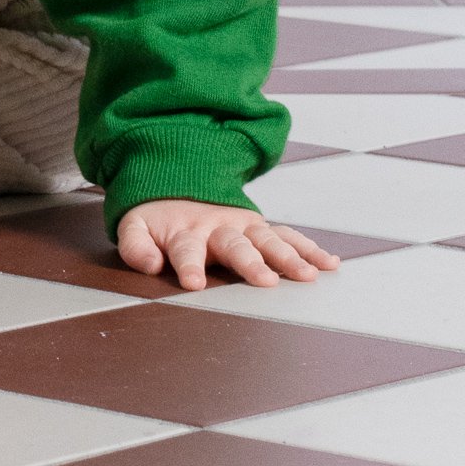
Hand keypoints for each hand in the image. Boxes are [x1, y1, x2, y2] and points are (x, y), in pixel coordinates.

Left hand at [117, 199, 339, 292]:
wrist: (175, 183)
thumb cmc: (156, 218)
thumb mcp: (135, 227)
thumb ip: (136, 247)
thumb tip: (150, 265)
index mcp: (184, 231)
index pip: (186, 250)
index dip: (188, 265)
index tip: (193, 282)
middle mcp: (218, 228)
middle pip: (235, 245)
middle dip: (250, 262)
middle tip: (264, 280)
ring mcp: (242, 226)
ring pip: (267, 240)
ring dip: (288, 256)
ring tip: (307, 275)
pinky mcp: (260, 228)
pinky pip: (287, 236)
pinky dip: (309, 249)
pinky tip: (329, 264)